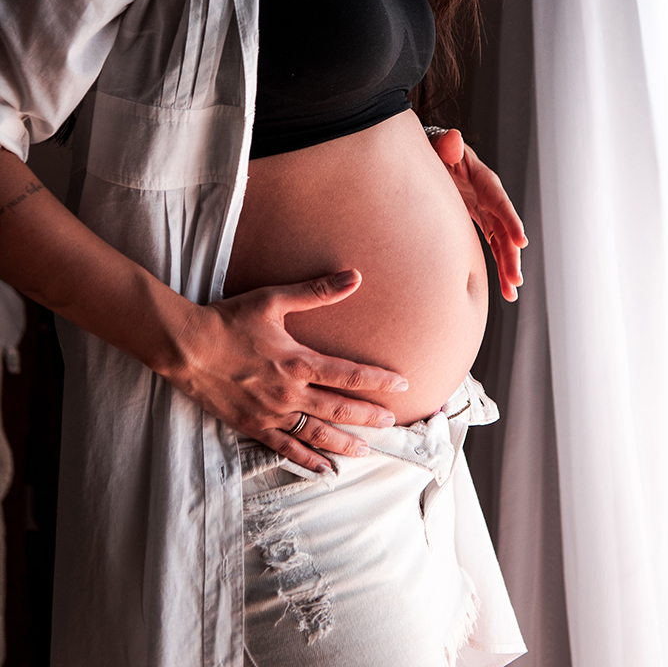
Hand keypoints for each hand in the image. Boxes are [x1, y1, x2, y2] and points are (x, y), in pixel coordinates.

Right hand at [171, 269, 407, 472]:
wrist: (186, 347)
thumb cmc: (230, 319)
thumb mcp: (274, 300)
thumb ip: (317, 291)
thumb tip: (355, 277)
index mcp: (298, 361)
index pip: (349, 374)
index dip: (378, 380)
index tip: (401, 384)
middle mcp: (289, 393)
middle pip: (339, 409)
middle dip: (368, 416)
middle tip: (391, 422)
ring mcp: (271, 414)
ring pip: (317, 434)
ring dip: (344, 443)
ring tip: (366, 450)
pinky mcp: (253, 427)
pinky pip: (287, 449)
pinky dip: (308, 460)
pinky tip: (324, 469)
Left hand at [430, 129, 526, 301]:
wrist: (437, 156)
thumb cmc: (438, 150)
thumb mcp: (441, 147)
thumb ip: (447, 146)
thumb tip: (453, 139)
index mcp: (484, 181)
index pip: (500, 202)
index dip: (511, 221)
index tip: (521, 241)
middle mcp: (492, 199)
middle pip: (506, 229)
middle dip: (512, 255)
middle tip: (515, 279)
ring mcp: (489, 213)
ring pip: (504, 243)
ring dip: (509, 267)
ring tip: (511, 293)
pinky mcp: (483, 223)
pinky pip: (495, 247)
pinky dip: (500, 266)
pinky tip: (505, 289)